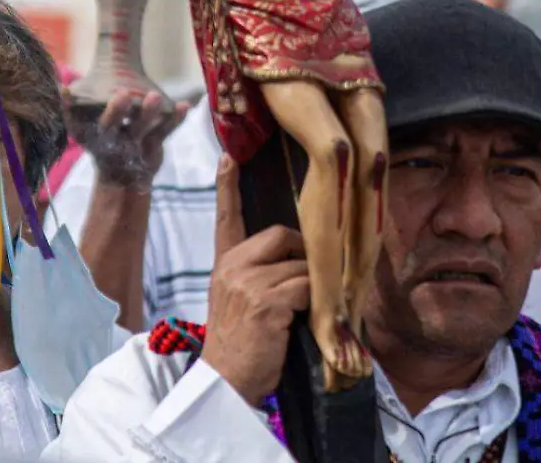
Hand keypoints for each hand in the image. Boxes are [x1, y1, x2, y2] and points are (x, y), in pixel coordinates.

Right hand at [76, 90, 190, 188]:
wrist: (122, 179)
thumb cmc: (103, 141)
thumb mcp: (87, 128)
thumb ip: (77, 105)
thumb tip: (66, 81)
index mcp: (88, 135)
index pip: (75, 123)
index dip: (69, 109)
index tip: (66, 92)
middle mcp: (108, 142)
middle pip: (110, 127)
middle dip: (115, 112)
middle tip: (121, 95)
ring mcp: (132, 145)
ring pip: (140, 128)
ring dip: (148, 113)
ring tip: (154, 96)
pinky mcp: (152, 147)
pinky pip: (164, 132)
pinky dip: (175, 119)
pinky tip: (185, 106)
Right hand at [200, 157, 309, 404]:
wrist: (227, 384)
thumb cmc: (242, 348)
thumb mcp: (239, 304)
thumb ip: (258, 277)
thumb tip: (298, 263)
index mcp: (224, 266)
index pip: (226, 219)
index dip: (227, 187)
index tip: (228, 157)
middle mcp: (232, 268)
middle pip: (282, 235)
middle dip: (305, 253)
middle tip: (312, 279)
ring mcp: (248, 283)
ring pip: (302, 264)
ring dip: (315, 286)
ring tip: (310, 310)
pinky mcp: (266, 302)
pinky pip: (307, 287)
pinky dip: (316, 303)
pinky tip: (305, 322)